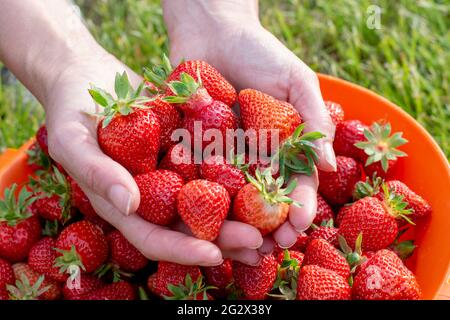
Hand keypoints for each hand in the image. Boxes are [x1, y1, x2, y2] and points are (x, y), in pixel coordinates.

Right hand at [44, 52, 262, 265]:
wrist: (86, 75)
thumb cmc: (69, 111)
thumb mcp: (72, 140)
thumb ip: (96, 173)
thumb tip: (129, 204)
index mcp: (125, 204)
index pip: (155, 237)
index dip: (183, 250)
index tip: (213, 255)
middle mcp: (153, 194)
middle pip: (191, 226)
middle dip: (225, 237)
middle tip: (259, 242)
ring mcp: (172, 172)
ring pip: (210, 200)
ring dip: (241, 213)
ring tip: (274, 223)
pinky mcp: (187, 147)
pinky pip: (215, 162)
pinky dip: (238, 171)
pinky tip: (266, 176)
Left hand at [164, 0, 336, 251]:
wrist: (212, 30)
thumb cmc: (261, 51)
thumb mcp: (297, 80)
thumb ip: (314, 120)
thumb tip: (328, 167)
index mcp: (282, 145)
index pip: (295, 182)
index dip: (299, 206)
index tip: (298, 225)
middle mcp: (253, 156)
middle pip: (262, 199)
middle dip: (267, 226)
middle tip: (269, 248)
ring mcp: (222, 155)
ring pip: (229, 197)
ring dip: (234, 224)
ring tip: (237, 246)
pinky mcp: (192, 147)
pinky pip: (194, 176)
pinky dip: (197, 199)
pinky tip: (198, 220)